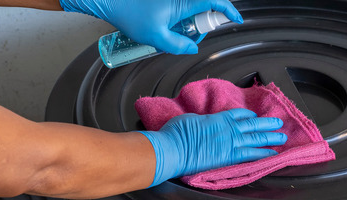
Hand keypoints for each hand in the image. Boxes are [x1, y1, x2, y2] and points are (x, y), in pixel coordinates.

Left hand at [59, 0, 242, 54]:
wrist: (110, 0)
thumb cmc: (129, 14)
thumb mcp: (156, 37)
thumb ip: (178, 45)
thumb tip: (192, 47)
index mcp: (184, 1)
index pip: (216, 2)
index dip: (229, 11)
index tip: (236, 20)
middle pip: (205, 7)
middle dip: (204, 24)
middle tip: (190, 38)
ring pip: (193, 8)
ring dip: (190, 23)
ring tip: (172, 33)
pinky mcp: (167, 0)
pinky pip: (182, 8)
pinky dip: (181, 19)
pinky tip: (166, 26)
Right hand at [140, 109, 285, 186]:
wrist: (173, 149)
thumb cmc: (176, 134)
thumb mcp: (190, 120)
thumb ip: (203, 122)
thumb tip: (205, 124)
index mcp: (217, 118)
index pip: (238, 115)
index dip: (248, 115)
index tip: (254, 115)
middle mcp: (228, 129)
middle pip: (252, 125)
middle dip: (267, 124)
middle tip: (278, 123)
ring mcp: (230, 143)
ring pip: (256, 138)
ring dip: (271, 137)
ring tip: (282, 137)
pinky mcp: (229, 158)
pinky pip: (252, 155)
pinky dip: (263, 153)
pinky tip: (273, 154)